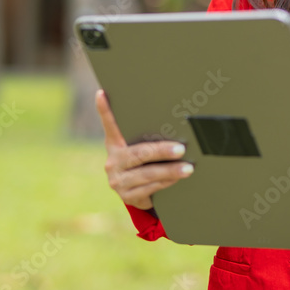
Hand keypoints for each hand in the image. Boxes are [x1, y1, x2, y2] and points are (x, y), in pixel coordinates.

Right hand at [94, 89, 193, 210]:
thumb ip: (147, 137)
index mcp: (114, 144)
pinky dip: (167, 182)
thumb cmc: (143, 163)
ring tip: (187, 168)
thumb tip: (173, 120)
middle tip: (181, 149)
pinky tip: (178, 179)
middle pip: (138, 153)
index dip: (105, 110)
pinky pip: (150, 188)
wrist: (138, 193)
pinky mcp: (127, 196)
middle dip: (162, 151)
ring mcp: (117, 180)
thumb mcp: (140, 149)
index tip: (102, 93)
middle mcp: (113, 161)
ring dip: (170, 171)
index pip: (110, 125)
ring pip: (147, 174)